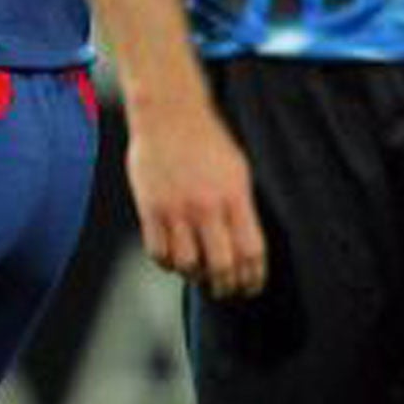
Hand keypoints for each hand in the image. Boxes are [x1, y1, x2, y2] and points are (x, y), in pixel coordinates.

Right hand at [126, 102, 267, 298]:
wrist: (168, 113)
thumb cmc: (207, 141)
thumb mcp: (237, 171)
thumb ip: (241, 210)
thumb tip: (246, 253)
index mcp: (234, 196)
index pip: (251, 253)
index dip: (254, 279)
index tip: (250, 288)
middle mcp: (206, 206)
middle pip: (222, 267)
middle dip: (227, 287)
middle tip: (225, 290)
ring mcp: (176, 208)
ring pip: (188, 265)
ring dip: (195, 277)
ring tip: (198, 274)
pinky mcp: (150, 208)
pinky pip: (158, 253)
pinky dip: (168, 264)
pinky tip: (174, 258)